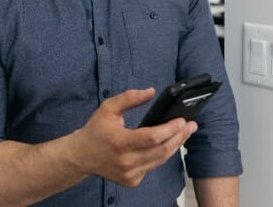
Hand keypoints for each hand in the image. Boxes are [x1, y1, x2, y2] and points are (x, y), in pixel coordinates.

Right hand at [68, 87, 197, 187]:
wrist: (82, 156)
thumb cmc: (96, 129)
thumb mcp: (108, 108)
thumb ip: (130, 97)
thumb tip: (151, 91)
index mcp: (119, 142)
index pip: (152, 137)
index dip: (170, 129)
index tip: (182, 120)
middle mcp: (125, 161)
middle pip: (161, 150)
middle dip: (180, 137)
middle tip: (191, 125)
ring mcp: (129, 174)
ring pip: (160, 160)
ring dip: (175, 146)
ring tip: (185, 133)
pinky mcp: (132, 181)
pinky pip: (153, 166)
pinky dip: (162, 155)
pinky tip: (168, 144)